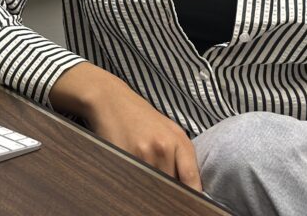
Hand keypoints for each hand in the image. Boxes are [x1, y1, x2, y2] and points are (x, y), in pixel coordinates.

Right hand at [50, 63, 201, 191]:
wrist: (112, 100)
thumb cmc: (142, 116)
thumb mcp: (170, 129)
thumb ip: (183, 155)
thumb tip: (192, 186)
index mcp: (179, 141)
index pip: (192, 180)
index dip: (194, 196)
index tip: (192, 205)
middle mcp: (163, 148)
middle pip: (172, 186)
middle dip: (171, 192)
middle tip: (168, 195)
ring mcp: (143, 154)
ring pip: (154, 186)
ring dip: (153, 188)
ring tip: (149, 180)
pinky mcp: (124, 157)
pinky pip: (136, 180)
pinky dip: (137, 183)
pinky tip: (135, 175)